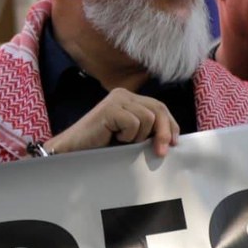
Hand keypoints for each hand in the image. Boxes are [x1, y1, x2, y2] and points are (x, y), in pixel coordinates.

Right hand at [46, 88, 177, 156]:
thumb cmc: (100, 146)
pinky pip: (134, 123)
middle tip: (161, 152)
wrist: (73, 151)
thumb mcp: (130, 136)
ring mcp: (116, 99)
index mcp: (129, 98)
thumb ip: (147, 130)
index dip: (171, 125)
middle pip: (158, 110)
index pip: (160, 107)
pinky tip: (113, 137)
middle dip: (164, 132)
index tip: (174, 143)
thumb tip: (172, 138)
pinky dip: (128, 136)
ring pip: (148, 118)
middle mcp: (123, 94)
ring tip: (122, 141)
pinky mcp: (110, 108)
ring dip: (139, 136)